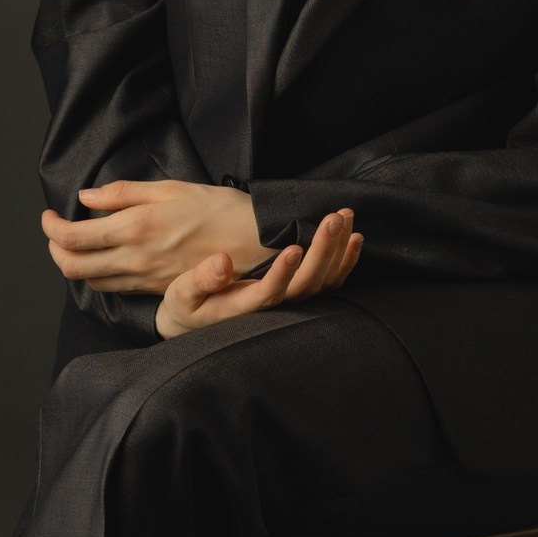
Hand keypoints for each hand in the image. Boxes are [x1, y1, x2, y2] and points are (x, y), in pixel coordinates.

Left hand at [41, 179, 269, 293]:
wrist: (258, 242)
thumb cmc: (219, 208)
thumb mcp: (171, 188)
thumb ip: (124, 194)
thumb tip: (88, 198)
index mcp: (134, 228)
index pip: (72, 238)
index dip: (50, 228)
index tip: (49, 216)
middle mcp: (135, 259)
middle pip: (72, 268)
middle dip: (54, 251)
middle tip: (55, 232)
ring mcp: (146, 279)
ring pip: (91, 282)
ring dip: (74, 264)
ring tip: (77, 244)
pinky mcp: (158, 289)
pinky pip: (115, 288)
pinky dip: (98, 275)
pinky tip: (104, 258)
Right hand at [156, 208, 363, 339]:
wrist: (198, 320)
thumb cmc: (188, 305)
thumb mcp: (182, 294)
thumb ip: (200, 280)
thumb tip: (221, 262)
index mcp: (242, 308)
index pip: (269, 295)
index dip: (283, 274)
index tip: (293, 248)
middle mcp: (273, 310)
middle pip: (306, 285)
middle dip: (322, 250)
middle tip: (332, 218)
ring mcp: (289, 303)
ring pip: (322, 282)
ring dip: (337, 249)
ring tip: (343, 217)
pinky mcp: (298, 294)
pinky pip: (329, 283)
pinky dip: (345, 261)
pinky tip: (355, 237)